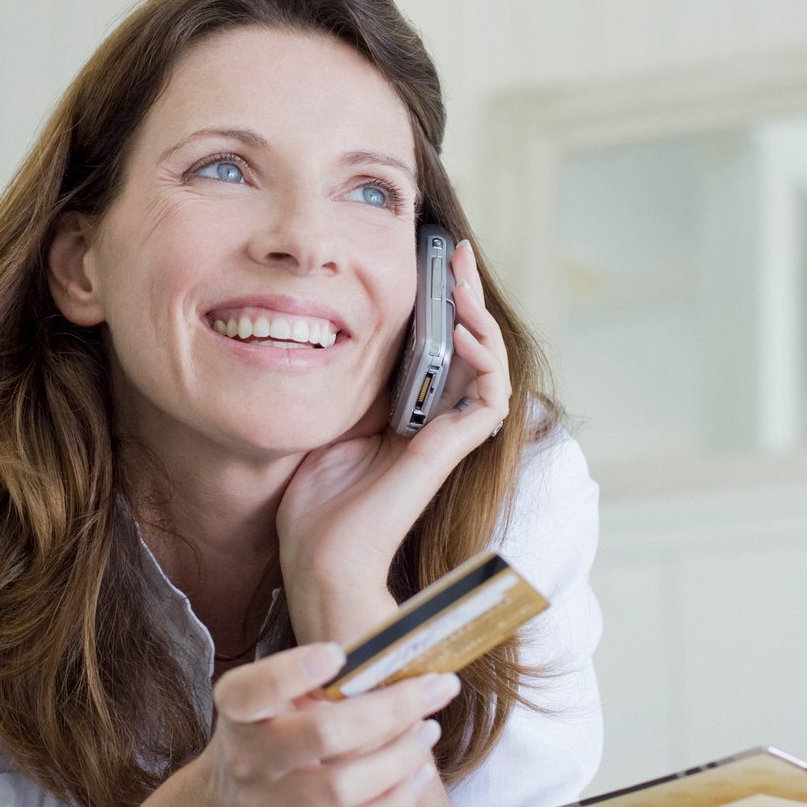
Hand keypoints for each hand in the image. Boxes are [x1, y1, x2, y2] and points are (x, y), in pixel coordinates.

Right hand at [189, 642, 458, 806]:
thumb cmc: (269, 736)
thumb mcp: (274, 702)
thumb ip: (316, 682)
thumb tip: (392, 658)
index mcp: (238, 711)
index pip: (253, 690)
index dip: (293, 671)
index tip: (338, 654)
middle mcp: (244, 760)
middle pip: (320, 734)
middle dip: (389, 709)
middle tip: (434, 689)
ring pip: (341, 787)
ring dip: (399, 757)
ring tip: (428, 731)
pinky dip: (394, 802)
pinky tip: (418, 774)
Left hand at [276, 239, 511, 636]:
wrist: (319, 554)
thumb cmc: (315, 501)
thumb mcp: (327, 420)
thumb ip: (344, 385)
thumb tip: (325, 333)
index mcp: (406, 413)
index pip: (441, 346)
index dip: (444, 303)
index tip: (434, 259)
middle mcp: (433, 421)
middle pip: (470, 347)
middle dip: (467, 295)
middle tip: (458, 252)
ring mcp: (445, 436)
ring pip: (490, 366)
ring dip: (482, 320)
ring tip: (462, 285)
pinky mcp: (450, 451)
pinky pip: (490, 399)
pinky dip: (486, 363)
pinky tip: (464, 334)